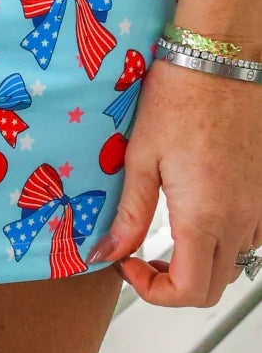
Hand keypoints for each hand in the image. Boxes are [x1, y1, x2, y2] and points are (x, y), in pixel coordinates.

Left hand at [86, 55, 261, 305]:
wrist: (218, 60)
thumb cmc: (178, 98)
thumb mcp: (140, 157)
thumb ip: (128, 215)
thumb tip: (106, 254)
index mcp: (204, 215)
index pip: (190, 291)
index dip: (155, 292)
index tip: (130, 265)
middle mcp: (240, 218)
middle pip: (214, 287)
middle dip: (175, 286)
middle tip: (143, 259)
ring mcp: (259, 206)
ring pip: (235, 264)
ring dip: (202, 265)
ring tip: (167, 239)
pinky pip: (251, 237)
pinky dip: (224, 242)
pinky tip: (198, 216)